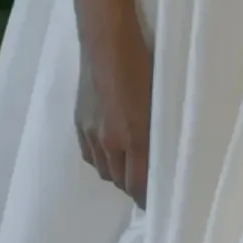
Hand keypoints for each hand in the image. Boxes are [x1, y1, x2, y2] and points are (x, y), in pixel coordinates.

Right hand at [75, 20, 151, 208]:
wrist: (107, 40)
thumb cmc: (144, 65)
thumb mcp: (160, 101)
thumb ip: (159, 132)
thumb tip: (164, 154)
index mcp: (134, 137)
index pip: (139, 184)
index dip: (148, 198)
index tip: (158, 202)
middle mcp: (110, 141)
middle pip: (121, 181)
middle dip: (134, 187)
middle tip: (148, 183)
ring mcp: (90, 132)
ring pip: (104, 170)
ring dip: (118, 174)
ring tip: (130, 168)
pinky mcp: (79, 122)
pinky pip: (90, 155)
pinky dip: (102, 160)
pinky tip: (111, 153)